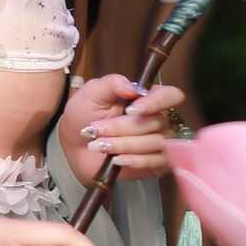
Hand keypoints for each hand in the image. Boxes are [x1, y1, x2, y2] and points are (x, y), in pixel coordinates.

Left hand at [58, 76, 189, 186]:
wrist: (75, 148)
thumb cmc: (84, 117)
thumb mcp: (91, 94)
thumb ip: (112, 84)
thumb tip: (133, 88)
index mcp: (147, 97)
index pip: (170, 95)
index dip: (156, 102)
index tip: (131, 110)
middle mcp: (158, 118)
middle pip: (156, 122)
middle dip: (123, 128)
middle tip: (96, 130)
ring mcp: (160, 141)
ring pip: (155, 142)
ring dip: (124, 144)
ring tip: (98, 145)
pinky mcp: (157, 162)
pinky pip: (157, 161)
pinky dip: (135, 160)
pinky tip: (116, 160)